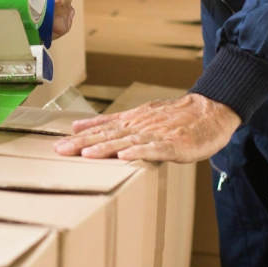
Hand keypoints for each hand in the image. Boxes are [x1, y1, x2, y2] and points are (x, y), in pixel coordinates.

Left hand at [55, 94, 240, 162]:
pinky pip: (155, 149)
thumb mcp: (138, 116)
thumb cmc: (174, 116)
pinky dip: (140, 152)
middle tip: (61, 151)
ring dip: (106, 148)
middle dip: (83, 144)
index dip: (79, 138)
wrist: (210, 109)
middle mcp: (139, 127)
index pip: (100, 129)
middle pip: (107, 135)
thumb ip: (109, 122)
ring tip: (86, 155)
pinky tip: (125, 156)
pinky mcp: (174, 145)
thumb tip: (77, 125)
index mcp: (130, 122)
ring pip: (127, 141)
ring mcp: (156, 135)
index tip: (58, 146)